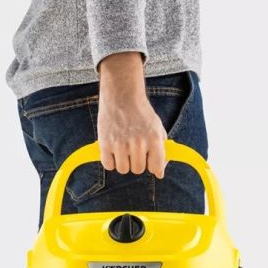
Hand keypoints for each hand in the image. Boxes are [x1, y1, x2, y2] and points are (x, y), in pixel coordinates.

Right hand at [97, 52, 166, 178]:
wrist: (122, 94)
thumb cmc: (141, 113)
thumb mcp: (157, 128)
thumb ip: (161, 151)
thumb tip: (160, 173)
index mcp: (154, 139)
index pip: (156, 167)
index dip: (152, 166)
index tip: (149, 161)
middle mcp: (138, 143)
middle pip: (138, 170)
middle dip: (136, 162)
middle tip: (133, 149)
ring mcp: (121, 144)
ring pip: (123, 169)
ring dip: (123, 162)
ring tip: (123, 148)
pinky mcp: (105, 144)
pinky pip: (108, 166)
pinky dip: (110, 160)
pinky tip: (113, 149)